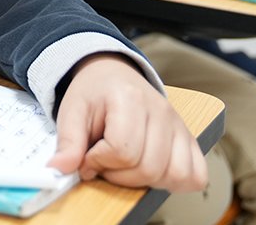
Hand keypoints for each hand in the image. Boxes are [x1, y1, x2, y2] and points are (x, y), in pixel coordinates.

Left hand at [48, 54, 206, 191]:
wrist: (113, 73)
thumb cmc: (94, 92)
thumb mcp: (71, 110)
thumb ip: (68, 142)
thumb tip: (59, 169)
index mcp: (130, 99)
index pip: (122, 150)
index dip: (98, 162)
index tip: (87, 157)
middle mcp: (160, 110)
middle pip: (149, 167)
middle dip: (119, 176)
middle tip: (104, 163)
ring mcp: (178, 124)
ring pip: (174, 175)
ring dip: (146, 181)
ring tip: (127, 166)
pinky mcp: (188, 137)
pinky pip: (196, 174)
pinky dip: (177, 181)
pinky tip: (153, 172)